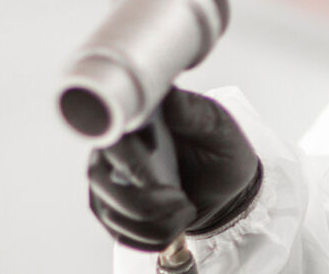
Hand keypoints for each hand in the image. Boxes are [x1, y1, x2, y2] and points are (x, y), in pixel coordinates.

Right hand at [88, 87, 261, 251]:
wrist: (228, 187)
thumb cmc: (219, 148)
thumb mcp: (216, 127)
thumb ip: (191, 112)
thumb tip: (168, 92)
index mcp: (133, 123)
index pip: (110, 134)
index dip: (129, 155)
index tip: (159, 163)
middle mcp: (111, 154)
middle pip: (99, 178)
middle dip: (144, 198)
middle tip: (180, 197)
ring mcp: (108, 187)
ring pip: (113, 212)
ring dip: (158, 220)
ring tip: (185, 206)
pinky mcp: (114, 215)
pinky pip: (124, 236)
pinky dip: (158, 235)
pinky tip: (177, 221)